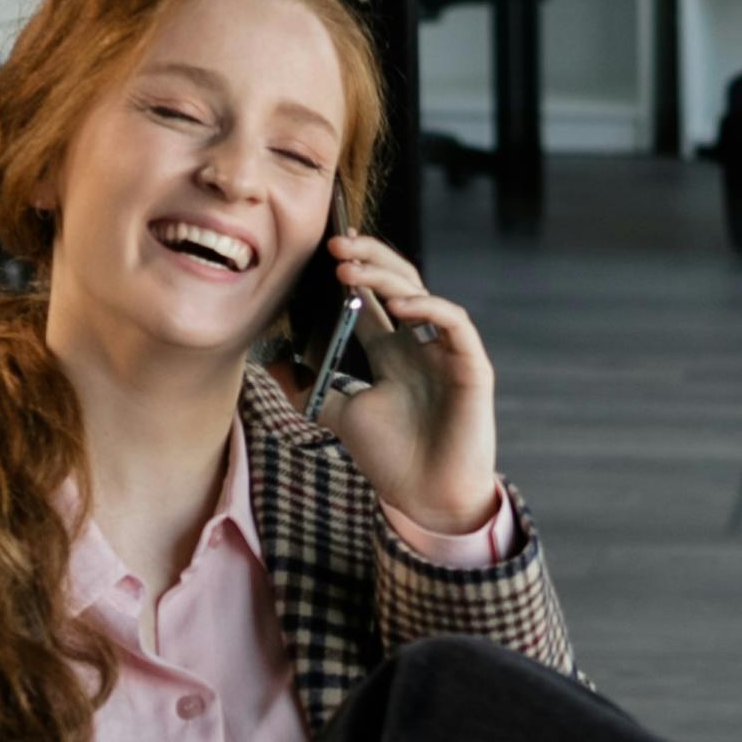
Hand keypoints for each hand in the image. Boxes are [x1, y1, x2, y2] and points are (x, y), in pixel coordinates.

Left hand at [307, 229, 498, 534]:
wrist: (427, 499)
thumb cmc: (392, 458)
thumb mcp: (339, 415)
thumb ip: (309, 388)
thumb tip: (270, 365)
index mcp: (392, 351)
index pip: (374, 296)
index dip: (353, 268)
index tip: (323, 247)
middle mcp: (420, 344)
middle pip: (398, 284)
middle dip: (367, 259)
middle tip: (334, 243)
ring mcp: (447, 352)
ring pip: (423, 294)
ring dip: (387, 275)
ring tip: (350, 267)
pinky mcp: (471, 367)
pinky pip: (455, 324)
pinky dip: (430, 308)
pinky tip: (400, 305)